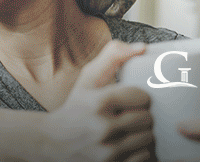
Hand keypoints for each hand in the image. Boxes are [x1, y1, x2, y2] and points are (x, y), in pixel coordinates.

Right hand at [39, 40, 156, 161]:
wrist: (52, 142)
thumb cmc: (75, 107)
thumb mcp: (88, 78)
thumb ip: (113, 55)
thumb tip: (143, 48)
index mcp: (98, 102)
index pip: (142, 97)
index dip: (140, 97)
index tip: (133, 99)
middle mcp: (102, 128)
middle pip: (147, 119)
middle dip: (142, 116)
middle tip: (132, 115)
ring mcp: (106, 152)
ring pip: (147, 140)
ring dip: (142, 134)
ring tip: (130, 130)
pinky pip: (143, 158)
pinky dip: (139, 152)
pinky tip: (127, 145)